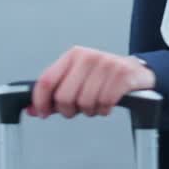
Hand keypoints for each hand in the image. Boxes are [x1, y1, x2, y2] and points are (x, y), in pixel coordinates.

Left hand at [27, 46, 155, 119]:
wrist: (136, 71)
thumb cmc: (102, 77)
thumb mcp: (77, 79)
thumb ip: (54, 93)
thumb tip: (33, 109)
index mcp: (72, 56)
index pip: (47, 80)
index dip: (40, 101)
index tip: (42, 112)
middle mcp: (87, 57)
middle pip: (64, 96)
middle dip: (69, 110)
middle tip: (77, 109)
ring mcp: (106, 64)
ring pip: (84, 103)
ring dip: (89, 111)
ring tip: (95, 104)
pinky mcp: (122, 75)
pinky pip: (104, 104)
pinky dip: (104, 110)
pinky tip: (106, 104)